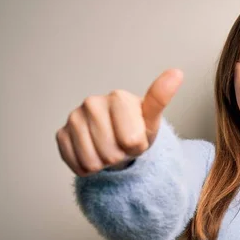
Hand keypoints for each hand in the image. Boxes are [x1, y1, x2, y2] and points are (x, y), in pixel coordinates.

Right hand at [56, 68, 183, 176]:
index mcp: (118, 97)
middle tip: (122, 144)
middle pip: (111, 153)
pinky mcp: (61, 134)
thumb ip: (161, 98)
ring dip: (105, 163)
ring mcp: (74, 118)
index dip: (138, 146)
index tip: (137, 136)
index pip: (131, 141)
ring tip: (110, 148)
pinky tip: (94, 152)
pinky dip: (88, 167)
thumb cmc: (137, 127)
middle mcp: (92, 103)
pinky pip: (77, 165)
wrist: (119, 138)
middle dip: (121, 155)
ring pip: (93, 162)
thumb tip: (177, 73)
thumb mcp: (152, 118)